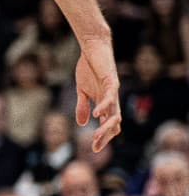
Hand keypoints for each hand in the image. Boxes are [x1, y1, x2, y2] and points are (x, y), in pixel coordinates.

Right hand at [73, 35, 120, 150]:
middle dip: (105, 137)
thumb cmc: (88, 67)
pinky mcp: (111, 82)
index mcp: (104, 103)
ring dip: (106, 127)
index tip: (93, 149)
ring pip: (115, 114)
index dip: (102, 137)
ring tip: (96, 136)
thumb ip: (82, 106)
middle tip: (95, 147)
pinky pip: (110, 98)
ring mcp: (113, 92)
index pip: (107, 125)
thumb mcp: (82, 90)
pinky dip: (103, 107)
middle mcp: (112, 100)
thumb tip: (82, 123)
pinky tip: (95, 115)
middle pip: (114, 124)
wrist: (93, 47)